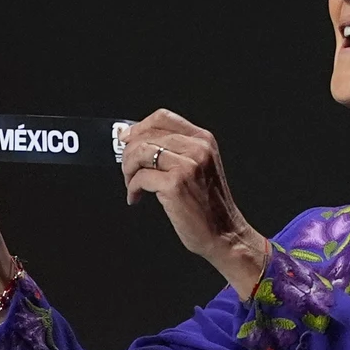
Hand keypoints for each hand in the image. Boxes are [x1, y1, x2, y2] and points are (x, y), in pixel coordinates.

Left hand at [119, 109, 269, 294]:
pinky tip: (136, 197)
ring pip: (140, 153)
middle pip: (147, 135)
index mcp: (203, 140)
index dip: (138, 127)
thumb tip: (136, 139)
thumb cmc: (208, 203)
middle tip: (127, 170)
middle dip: (129, 153)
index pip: (163, 117)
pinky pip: (140, 178)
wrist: (224, 233)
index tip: (126, 138)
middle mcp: (198, 148)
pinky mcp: (175, 185)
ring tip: (131, 184)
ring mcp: (187, 166)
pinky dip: (132, 188)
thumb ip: (175, 150)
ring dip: (128, 170)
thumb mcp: (199, 166)